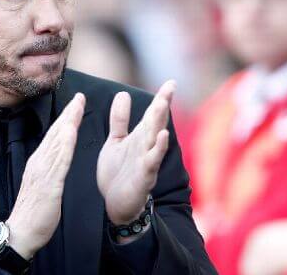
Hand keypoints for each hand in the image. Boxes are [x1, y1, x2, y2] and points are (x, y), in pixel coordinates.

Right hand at [6, 93, 84, 258]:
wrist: (21, 232)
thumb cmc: (34, 212)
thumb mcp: (44, 185)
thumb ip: (50, 169)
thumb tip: (58, 158)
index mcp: (39, 162)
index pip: (54, 136)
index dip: (65, 119)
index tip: (76, 104)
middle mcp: (39, 162)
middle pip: (56, 133)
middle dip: (68, 114)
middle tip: (80, 96)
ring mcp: (42, 172)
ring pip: (58, 142)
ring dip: (68, 123)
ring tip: (78, 106)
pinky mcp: (48, 184)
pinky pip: (59, 161)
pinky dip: (65, 144)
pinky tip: (71, 132)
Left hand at [97, 81, 175, 225]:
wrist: (115, 204)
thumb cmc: (118, 173)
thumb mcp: (116, 141)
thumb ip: (120, 120)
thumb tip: (123, 94)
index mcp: (139, 137)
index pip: (151, 114)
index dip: (160, 98)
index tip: (170, 82)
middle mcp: (146, 145)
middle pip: (156, 121)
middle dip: (162, 104)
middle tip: (170, 86)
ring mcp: (147, 159)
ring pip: (154, 137)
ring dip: (160, 121)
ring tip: (163, 103)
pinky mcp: (145, 175)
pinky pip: (153, 159)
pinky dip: (158, 148)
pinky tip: (162, 135)